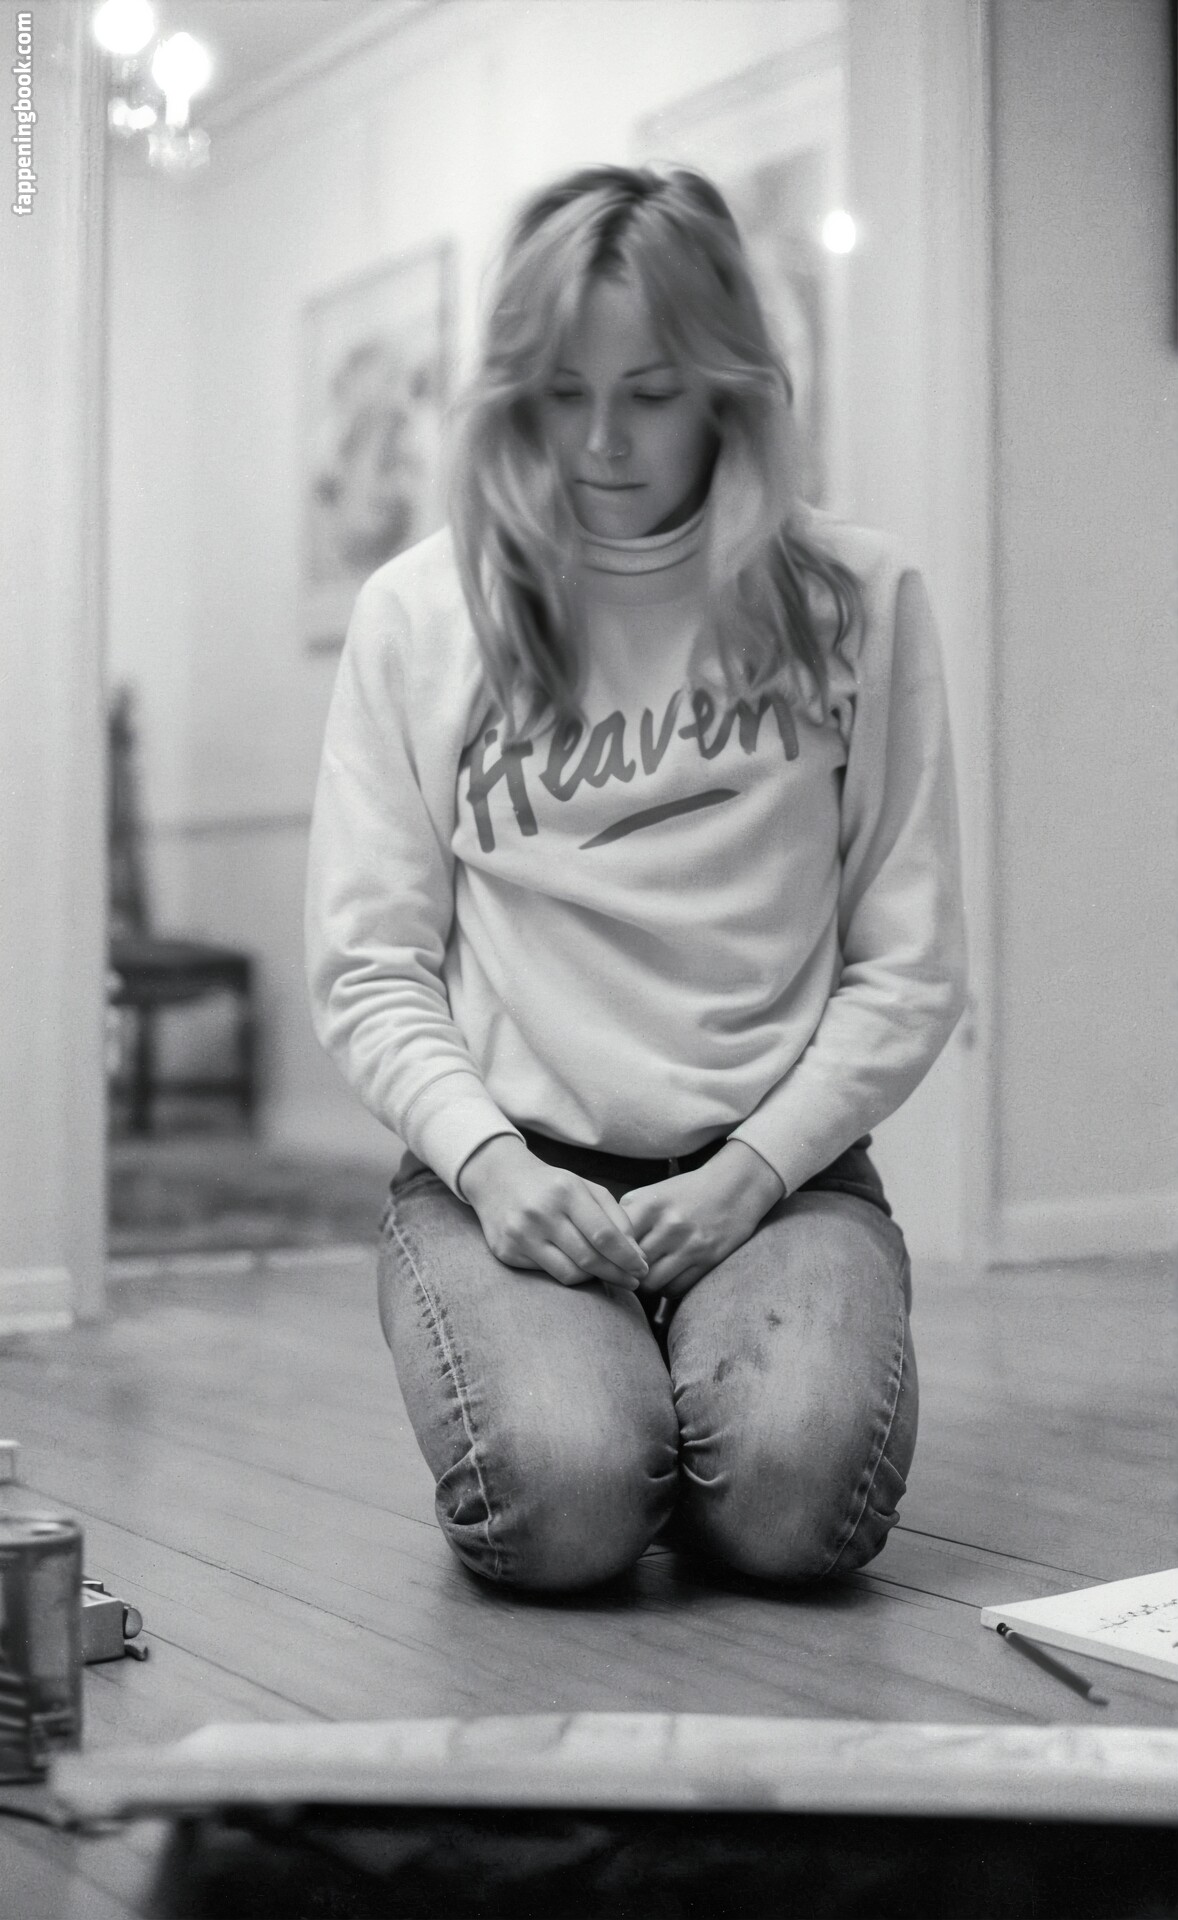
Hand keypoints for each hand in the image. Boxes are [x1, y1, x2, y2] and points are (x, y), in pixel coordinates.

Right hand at [458, 1134, 648, 1289]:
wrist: (498, 1180)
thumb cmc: (552, 1186)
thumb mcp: (586, 1188)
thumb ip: (616, 1217)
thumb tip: (637, 1255)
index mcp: (565, 1191)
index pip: (604, 1235)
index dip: (627, 1257)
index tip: (642, 1268)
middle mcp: (540, 1213)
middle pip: (589, 1258)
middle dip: (617, 1274)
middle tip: (633, 1281)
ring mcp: (520, 1234)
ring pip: (570, 1274)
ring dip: (594, 1279)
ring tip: (607, 1274)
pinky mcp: (507, 1252)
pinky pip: (548, 1275)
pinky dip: (569, 1274)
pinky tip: (578, 1268)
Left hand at [621, 1141, 784, 1303]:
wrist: (734, 1186)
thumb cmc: (686, 1192)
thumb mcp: (652, 1194)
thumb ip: (626, 1217)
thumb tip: (600, 1248)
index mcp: (649, 1205)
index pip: (614, 1243)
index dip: (607, 1256)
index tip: (606, 1260)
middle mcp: (669, 1225)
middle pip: (630, 1266)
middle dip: (624, 1273)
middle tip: (623, 1274)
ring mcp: (690, 1245)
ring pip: (651, 1283)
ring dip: (645, 1285)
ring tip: (644, 1278)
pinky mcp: (708, 1260)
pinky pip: (675, 1288)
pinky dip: (666, 1288)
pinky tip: (666, 1277)